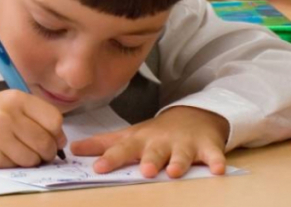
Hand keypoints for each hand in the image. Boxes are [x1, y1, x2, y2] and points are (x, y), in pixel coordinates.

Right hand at [0, 90, 66, 168]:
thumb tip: (61, 141)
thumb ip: (38, 117)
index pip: (54, 120)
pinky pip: (18, 166)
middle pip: (46, 141)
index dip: (58, 134)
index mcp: (17, 98)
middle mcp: (8, 115)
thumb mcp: (13, 104)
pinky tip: (10, 155)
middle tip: (43, 152)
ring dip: (34, 160)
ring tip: (25, 153)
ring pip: (34, 157)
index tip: (54, 138)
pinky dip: (19, 164)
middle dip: (49, 151)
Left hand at [70, 106, 228, 177]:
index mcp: (140, 140)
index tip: (98, 169)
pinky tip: (218, 169)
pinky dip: (217, 161)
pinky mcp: (208, 147)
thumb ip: (102, 145)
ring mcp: (185, 144)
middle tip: (145, 170)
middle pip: (154, 151)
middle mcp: (161, 142)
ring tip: (174, 172)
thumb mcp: (129, 136)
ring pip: (182, 154)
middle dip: (149, 160)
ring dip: (178, 162)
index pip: (122, 149)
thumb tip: (72, 149)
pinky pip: (214, 155)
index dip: (110, 159)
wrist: (192, 117)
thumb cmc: (155, 133)